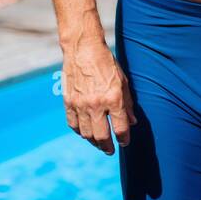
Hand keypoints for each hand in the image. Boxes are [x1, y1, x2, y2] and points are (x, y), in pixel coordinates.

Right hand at [62, 37, 136, 153]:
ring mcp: (80, 104)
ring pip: (86, 134)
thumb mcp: (123, 81)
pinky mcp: (68, 102)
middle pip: (102, 136)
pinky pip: (73, 124)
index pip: (120, 128)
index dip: (124, 139)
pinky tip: (85, 132)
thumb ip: (128, 103)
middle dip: (107, 146)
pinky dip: (79, 131)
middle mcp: (96, 104)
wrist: (83, 49)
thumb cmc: (106, 63)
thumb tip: (132, 122)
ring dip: (93, 141)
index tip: (125, 142)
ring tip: (99, 143)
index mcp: (113, 98)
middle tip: (110, 150)